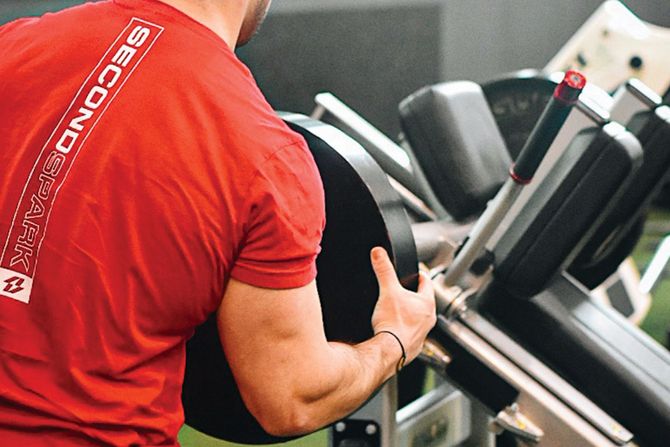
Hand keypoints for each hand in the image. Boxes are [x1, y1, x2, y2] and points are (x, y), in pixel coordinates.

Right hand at [369, 247, 435, 363]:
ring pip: (419, 320)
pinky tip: (394, 329)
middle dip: (414, 296)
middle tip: (404, 290)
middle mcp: (429, 319)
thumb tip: (379, 253)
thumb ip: (383, 270)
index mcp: (426, 303)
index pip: (426, 283)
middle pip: (423, 302)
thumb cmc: (393, 324)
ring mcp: (423, 334)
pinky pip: (411, 334)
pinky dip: (404, 330)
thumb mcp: (387, 290)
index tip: (415, 273)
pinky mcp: (413, 347)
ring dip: (411, 314)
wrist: (388, 351)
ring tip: (398, 310)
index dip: (419, 275)